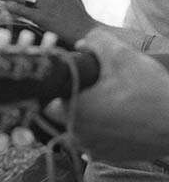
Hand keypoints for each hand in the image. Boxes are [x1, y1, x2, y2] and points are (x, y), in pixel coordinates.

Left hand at [45, 28, 168, 161]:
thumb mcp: (121, 55)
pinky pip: (94, 138)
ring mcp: (94, 149)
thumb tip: (81, 44)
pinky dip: (100, 126)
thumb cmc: (150, 92)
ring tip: (107, 98)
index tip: (71, 74)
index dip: (58, 81)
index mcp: (75, 110)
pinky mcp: (110, 157)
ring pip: (77, 125)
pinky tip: (116, 113)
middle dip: (72, 95)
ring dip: (86, 111)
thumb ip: (94, 41)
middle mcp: (80, 135)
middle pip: (61, 110)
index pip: (48, 95)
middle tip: (92, 84)